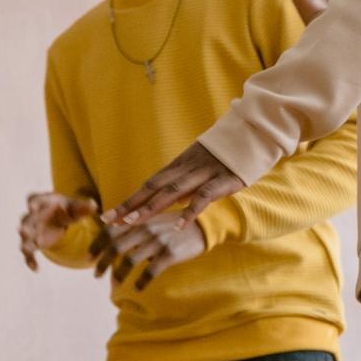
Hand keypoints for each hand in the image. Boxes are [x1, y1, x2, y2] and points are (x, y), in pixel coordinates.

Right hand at [19, 191, 99, 271]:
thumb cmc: (66, 209)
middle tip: (23, 231)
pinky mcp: (33, 243)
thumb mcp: (75, 207)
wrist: (60, 218)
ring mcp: (31, 230)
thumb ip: (83, 207)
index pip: (34, 199)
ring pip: (25, 238)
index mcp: (42, 202)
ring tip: (25, 250)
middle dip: (25, 226)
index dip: (32, 203)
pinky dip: (30, 261)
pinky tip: (36, 269)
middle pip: (26, 220)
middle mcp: (33, 216)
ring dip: (25, 243)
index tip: (31, 207)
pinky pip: (29, 253)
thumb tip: (93, 205)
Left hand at [104, 214, 206, 290]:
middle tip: (96, 275)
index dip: (96, 245)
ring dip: (118, 275)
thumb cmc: (172, 226)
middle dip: (102, 263)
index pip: (109, 231)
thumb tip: (109, 239)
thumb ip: (132, 227)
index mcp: (138, 220)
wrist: (203, 226)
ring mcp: (157, 240)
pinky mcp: (170, 253)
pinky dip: (141, 282)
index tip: (88, 259)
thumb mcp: (151, 220)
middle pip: (115, 247)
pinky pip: (150, 271)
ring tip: (115, 285)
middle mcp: (145, 228)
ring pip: (129, 260)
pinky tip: (137, 288)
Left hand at [110, 141, 245, 230]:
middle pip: (152, 188)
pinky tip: (178, 226)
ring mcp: (203, 174)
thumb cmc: (224, 156)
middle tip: (110, 221)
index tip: (107, 216)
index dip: (128, 201)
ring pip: (172, 191)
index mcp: (178, 167)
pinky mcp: (222, 180)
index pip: (147, 185)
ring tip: (132, 222)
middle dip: (131, 205)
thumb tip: (162, 201)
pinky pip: (203, 197)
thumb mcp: (197, 168)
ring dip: (151, 207)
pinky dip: (190, 211)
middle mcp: (185, 169)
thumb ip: (181, 183)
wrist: (252, 134)